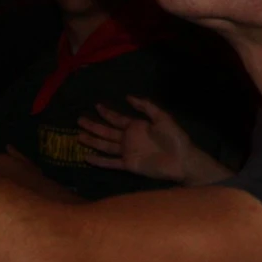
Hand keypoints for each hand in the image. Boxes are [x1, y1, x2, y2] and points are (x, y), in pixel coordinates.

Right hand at [78, 96, 196, 183]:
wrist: (182, 159)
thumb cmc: (175, 137)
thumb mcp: (162, 117)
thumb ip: (145, 106)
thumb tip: (127, 96)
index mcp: (137, 126)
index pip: (117, 118)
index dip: (107, 112)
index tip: (96, 105)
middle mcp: (129, 138)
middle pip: (107, 131)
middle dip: (94, 125)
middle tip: (80, 119)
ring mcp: (128, 152)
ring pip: (105, 145)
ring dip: (92, 141)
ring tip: (78, 136)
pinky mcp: (129, 165)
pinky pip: (111, 162)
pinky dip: (99, 160)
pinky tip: (86, 157)